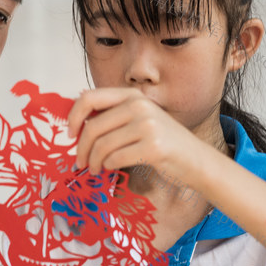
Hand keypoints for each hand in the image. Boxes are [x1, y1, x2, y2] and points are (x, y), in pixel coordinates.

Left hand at [66, 87, 204, 181]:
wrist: (195, 160)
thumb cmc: (163, 142)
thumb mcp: (139, 119)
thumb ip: (113, 115)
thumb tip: (76, 119)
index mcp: (132, 95)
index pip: (89, 97)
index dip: (73, 116)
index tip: (69, 134)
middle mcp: (139, 105)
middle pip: (92, 127)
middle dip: (81, 148)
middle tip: (79, 162)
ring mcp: (147, 125)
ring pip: (102, 146)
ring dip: (93, 162)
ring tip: (95, 169)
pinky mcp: (153, 147)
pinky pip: (115, 159)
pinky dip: (108, 167)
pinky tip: (111, 170)